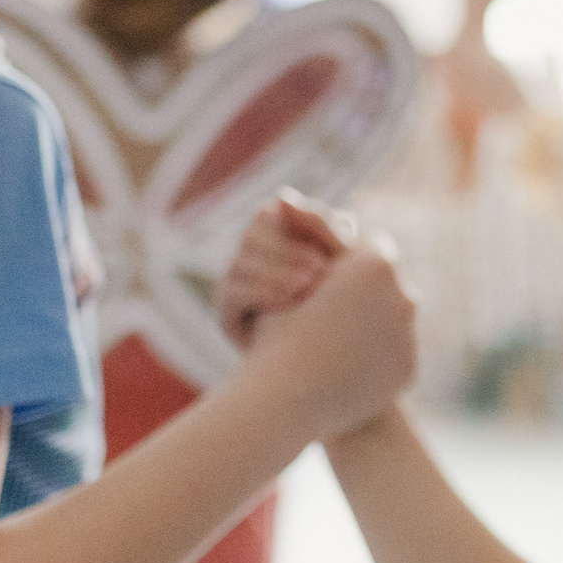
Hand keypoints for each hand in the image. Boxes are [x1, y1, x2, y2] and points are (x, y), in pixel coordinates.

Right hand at [218, 192, 349, 347]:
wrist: (325, 364)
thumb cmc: (337, 307)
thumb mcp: (337, 266)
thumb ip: (321, 228)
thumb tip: (285, 198)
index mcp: (271, 237)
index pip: (269, 213)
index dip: (298, 224)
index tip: (327, 248)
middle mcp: (246, 256)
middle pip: (253, 234)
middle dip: (288, 250)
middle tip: (322, 270)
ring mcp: (232, 284)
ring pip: (242, 261)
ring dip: (279, 271)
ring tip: (311, 287)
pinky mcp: (225, 314)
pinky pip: (234, 293)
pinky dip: (264, 294)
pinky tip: (292, 304)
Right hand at [242, 239, 415, 443]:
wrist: (287, 398)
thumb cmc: (277, 328)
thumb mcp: (285, 276)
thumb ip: (297, 233)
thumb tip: (283, 197)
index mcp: (375, 265)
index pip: (370, 247)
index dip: (348, 261)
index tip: (328, 275)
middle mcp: (403, 295)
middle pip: (387, 282)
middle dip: (366, 291)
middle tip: (337, 306)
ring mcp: (410, 334)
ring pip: (394, 317)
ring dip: (374, 321)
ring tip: (342, 335)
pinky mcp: (408, 369)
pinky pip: (396, 352)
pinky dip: (379, 354)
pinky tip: (350, 361)